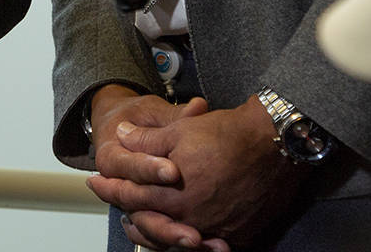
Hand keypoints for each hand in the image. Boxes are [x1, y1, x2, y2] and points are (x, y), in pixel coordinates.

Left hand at [90, 87, 299, 249]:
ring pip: (177, 240)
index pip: (131, 195)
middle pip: (151, 223)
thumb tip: (120, 135)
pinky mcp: (240, 235)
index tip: (94, 182)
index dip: (110, 188)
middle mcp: (194, 217)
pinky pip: (208, 246)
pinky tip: (181, 232)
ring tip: (138, 224)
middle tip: (115, 209)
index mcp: (174, 193)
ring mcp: (218, 230)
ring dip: (155, 232)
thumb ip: (145, 140)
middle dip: (128, 213)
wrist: (276, 143)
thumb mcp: (178, 130)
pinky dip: (189, 240)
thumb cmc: (227, 135)